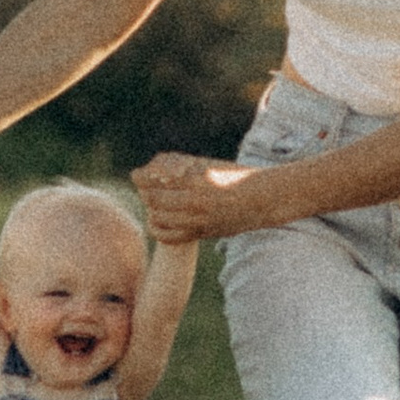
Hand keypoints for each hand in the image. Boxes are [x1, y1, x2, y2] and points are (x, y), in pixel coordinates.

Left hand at [131, 151, 258, 241]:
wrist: (261, 199)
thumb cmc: (232, 176)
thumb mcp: (206, 164)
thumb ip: (178, 167)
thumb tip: (151, 171)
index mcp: (195, 179)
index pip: (153, 180)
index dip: (141, 177)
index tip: (137, 175)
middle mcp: (195, 201)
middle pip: (152, 198)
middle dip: (145, 191)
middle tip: (146, 186)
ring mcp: (198, 220)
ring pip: (157, 217)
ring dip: (151, 208)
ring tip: (155, 201)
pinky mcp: (201, 233)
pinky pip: (168, 236)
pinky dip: (158, 227)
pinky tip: (161, 218)